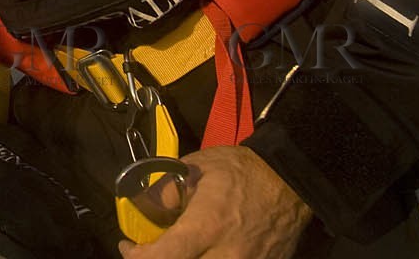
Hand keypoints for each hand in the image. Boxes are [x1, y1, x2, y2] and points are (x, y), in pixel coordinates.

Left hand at [118, 147, 311, 258]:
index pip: (163, 257)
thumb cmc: (240, 171)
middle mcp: (226, 255)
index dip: (137, 256)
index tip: (129, 247)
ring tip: (178, 249)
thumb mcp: (194, 169)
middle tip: (152, 250)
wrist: (288, 180)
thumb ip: (164, 192)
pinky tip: (203, 252)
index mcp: (206, 227)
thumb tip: (143, 208)